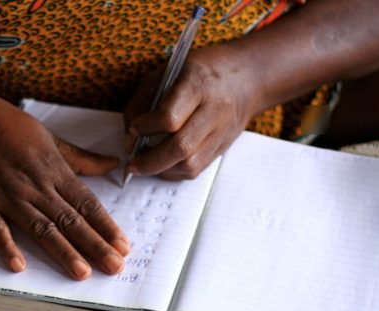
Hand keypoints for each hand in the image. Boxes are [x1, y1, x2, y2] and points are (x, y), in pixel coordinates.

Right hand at [0, 86, 129, 279]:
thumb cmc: (6, 126)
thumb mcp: (49, 137)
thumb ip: (81, 157)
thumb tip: (113, 163)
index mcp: (53, 169)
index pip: (86, 203)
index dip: (106, 226)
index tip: (123, 246)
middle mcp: (34, 186)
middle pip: (70, 221)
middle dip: (95, 245)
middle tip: (114, 267)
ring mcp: (7, 197)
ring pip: (40, 228)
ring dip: (62, 251)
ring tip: (81, 272)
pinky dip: (7, 247)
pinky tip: (19, 266)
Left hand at [123, 44, 260, 179]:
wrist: (249, 76)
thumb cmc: (201, 70)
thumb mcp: (167, 72)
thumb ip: (142, 101)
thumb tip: (129, 137)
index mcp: (198, 84)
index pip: (169, 118)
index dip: (145, 128)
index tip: (134, 128)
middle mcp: (214, 110)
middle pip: (180, 148)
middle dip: (150, 162)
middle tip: (132, 165)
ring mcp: (222, 132)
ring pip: (190, 165)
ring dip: (162, 170)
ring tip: (146, 164)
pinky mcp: (224, 147)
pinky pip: (197, 169)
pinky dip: (175, 171)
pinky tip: (163, 164)